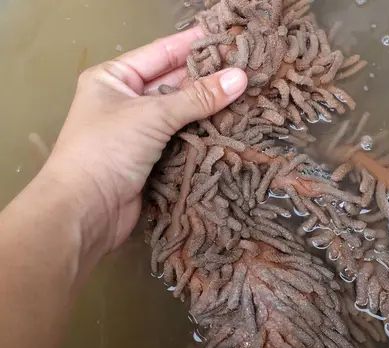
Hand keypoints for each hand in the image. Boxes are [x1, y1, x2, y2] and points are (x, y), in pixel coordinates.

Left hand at [40, 26, 247, 264]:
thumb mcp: (153, 115)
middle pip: (173, 83)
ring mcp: (139, 131)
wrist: (86, 210)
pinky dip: (204, 133)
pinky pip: (183, 138)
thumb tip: (240, 78)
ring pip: (181, 113)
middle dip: (206, 78)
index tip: (227, 39)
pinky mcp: (152, 158)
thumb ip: (198, 97)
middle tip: (245, 68)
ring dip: (209, 107)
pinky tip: (231, 125)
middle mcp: (126, 101)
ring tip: (246, 94)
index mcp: (114, 78)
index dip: (193, 45)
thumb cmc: (108, 149)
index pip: (161, 53)